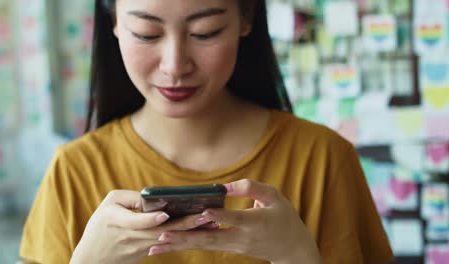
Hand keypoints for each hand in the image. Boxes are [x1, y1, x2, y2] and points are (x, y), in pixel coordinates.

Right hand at [70, 190, 216, 263]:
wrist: (92, 259)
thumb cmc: (101, 226)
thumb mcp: (109, 205)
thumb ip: (132, 198)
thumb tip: (156, 195)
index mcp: (118, 220)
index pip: (137, 221)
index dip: (151, 219)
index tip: (165, 214)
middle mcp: (131, 236)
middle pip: (162, 231)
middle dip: (185, 223)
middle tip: (206, 215)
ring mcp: (140, 247)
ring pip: (170, 239)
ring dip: (191, 231)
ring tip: (211, 222)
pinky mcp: (147, 253)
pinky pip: (169, 244)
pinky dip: (185, 238)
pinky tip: (202, 232)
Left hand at [148, 179, 321, 262]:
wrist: (292, 248)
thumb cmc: (284, 218)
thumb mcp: (275, 197)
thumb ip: (252, 189)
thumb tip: (225, 187)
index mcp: (255, 223)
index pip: (235, 219)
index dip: (220, 216)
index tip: (203, 213)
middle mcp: (241, 238)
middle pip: (210, 239)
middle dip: (185, 237)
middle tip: (161, 235)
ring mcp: (234, 246)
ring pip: (204, 246)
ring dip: (180, 245)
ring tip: (156, 246)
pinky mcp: (229, 248)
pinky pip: (206, 246)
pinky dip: (187, 245)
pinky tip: (170, 245)